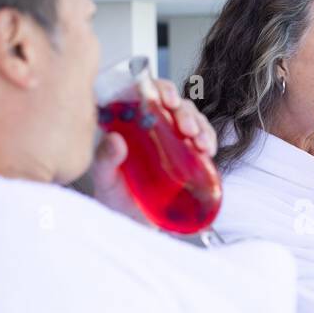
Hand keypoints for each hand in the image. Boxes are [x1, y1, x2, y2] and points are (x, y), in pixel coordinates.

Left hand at [90, 79, 217, 218]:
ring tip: (200, 143)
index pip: (144, 92)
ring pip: (190, 117)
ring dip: (200, 125)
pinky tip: (208, 150)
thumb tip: (115, 140)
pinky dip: (209, 139)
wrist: (132, 223)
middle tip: (187, 129)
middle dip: (184, 112)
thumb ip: (105, 160)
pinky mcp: (187, 154)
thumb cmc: (114, 198)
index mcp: (128, 122)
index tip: (168, 100)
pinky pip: (202, 138)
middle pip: (172, 103)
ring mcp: (171, 139)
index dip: (159, 89)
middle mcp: (151, 125)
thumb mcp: (104, 179)